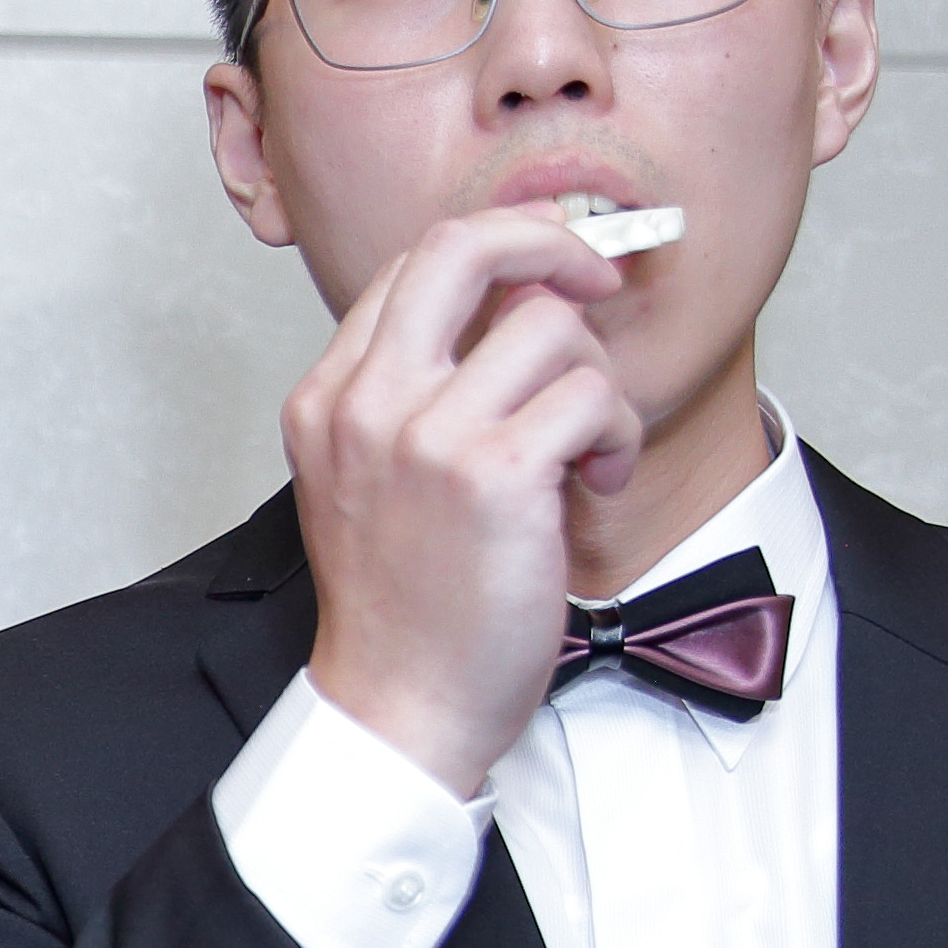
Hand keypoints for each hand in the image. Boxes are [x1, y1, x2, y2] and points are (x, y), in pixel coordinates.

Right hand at [279, 206, 648, 796]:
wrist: (401, 705)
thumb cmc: (405, 607)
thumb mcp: (370, 482)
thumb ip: (411, 397)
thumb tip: (517, 313)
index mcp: (328, 398)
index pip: (414, 266)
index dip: (503, 247)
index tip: (553, 268)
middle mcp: (365, 403)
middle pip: (464, 248)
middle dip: (554, 242)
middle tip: (598, 277)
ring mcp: (425, 435)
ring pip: (550, 325)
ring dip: (597, 381)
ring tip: (590, 446)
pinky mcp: (494, 474)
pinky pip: (591, 396)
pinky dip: (618, 434)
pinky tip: (600, 479)